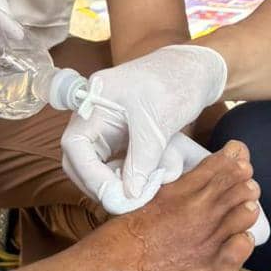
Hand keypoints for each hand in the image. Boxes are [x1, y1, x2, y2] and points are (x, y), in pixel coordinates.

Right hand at [61, 45, 226, 203]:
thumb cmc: (176, 83)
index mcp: (95, 99)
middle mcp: (95, 111)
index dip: (89, 174)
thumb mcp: (158, 123)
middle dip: (96, 182)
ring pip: (94, 161)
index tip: (112, 194)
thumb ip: (142, 160)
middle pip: (78, 156)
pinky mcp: (121, 132)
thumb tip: (128, 195)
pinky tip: (139, 184)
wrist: (195, 70)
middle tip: (121, 200)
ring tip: (134, 194)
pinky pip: (112, 159)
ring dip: (109, 181)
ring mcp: (107, 122)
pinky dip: (122, 175)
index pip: (75, 144)